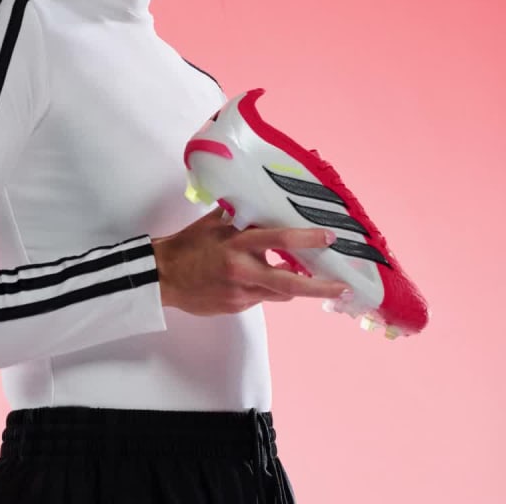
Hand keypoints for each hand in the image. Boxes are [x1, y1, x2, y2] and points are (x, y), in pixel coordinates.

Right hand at [152, 208, 348, 315]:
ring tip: (311, 279)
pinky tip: (260, 280)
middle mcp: (242, 270)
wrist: (162, 276)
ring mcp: (240, 293)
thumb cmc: (190, 245)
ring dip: (295, 285)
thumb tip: (266, 198)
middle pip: (290, 283)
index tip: (330, 237)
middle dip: (320, 287)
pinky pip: (262, 298)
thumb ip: (243, 214)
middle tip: (343, 287)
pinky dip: (267, 289)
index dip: (308, 238)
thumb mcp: (216, 223)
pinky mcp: (236, 307)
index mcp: (238, 244)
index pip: (280, 239)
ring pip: (280, 292)